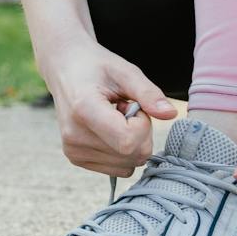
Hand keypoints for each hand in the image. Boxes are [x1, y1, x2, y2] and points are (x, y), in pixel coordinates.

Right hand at [41, 41, 178, 177]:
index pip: (128, 141)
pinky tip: (108, 128)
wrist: (65, 69)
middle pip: (132, 156)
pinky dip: (122, 151)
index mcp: (84, 110)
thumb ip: (148, 93)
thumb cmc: (96, 66)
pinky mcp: (76, 158)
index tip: (134, 105)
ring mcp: (74, 151)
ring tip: (114, 117)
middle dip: (140, 133)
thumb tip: (171, 114)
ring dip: (131, 142)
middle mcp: (75, 137)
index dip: (142, 125)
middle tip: (125, 108)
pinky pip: (118, 168)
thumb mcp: (125, 71)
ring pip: (128, 165)